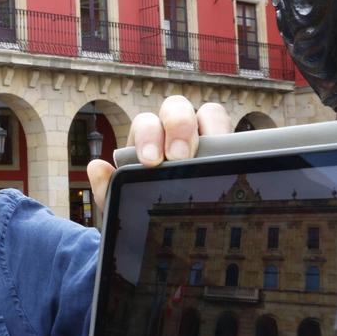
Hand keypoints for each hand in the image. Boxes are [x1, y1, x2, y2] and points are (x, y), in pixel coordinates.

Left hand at [86, 96, 230, 209]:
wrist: (170, 229)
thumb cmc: (145, 208)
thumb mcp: (125, 205)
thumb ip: (108, 189)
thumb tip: (97, 167)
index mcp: (147, 140)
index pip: (147, 123)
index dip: (149, 136)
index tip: (150, 161)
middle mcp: (174, 131)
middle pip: (177, 107)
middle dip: (178, 126)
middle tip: (179, 157)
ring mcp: (205, 137)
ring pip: (211, 114)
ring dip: (213, 128)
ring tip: (214, 156)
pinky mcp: (229, 150)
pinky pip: (237, 137)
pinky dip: (239, 143)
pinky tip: (239, 160)